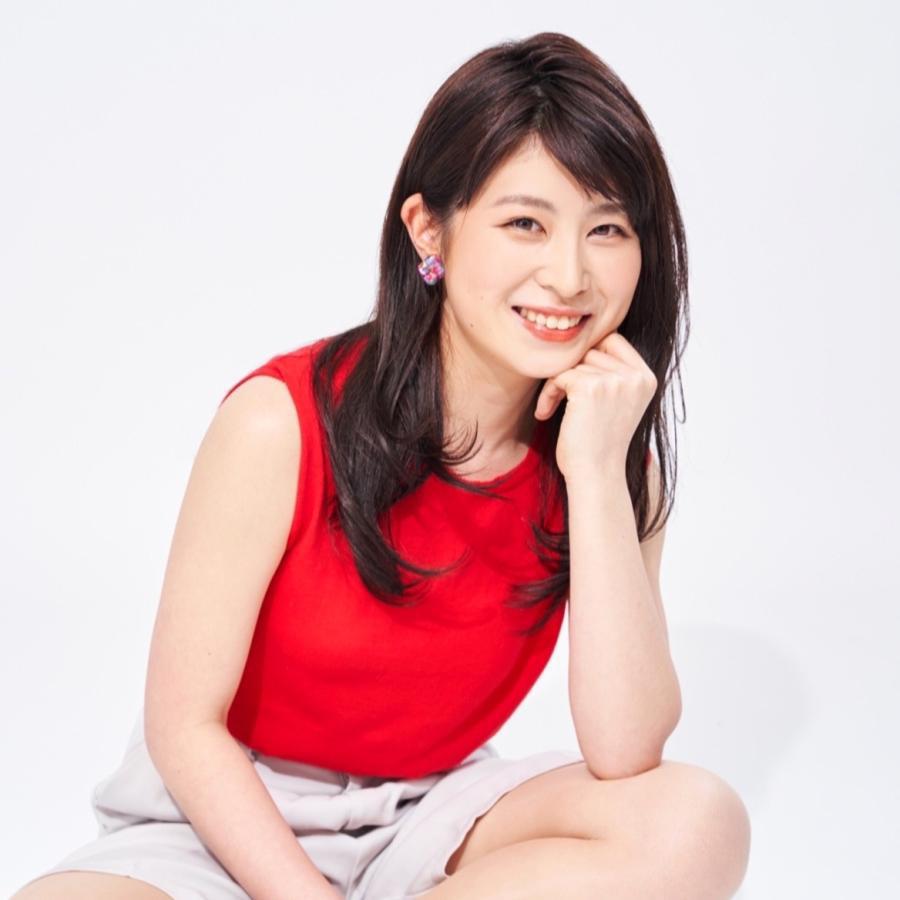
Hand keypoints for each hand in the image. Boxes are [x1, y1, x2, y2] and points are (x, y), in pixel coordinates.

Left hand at [534, 331, 656, 480]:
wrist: (596, 474)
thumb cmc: (600, 443)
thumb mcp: (618, 403)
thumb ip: (613, 373)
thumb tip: (586, 338)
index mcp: (646, 378)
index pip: (613, 340)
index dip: (590, 357)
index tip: (578, 384)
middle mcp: (635, 377)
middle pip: (591, 349)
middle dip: (572, 371)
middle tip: (562, 397)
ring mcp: (615, 381)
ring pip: (573, 362)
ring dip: (557, 383)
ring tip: (555, 409)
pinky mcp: (590, 388)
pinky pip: (559, 375)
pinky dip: (548, 393)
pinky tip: (545, 413)